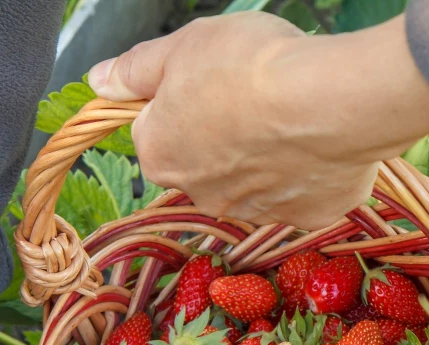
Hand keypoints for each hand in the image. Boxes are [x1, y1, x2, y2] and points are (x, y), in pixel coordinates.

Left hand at [87, 13, 428, 229]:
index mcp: (160, 155)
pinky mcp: (305, 214)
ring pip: (253, 179)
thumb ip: (136, 69)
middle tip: (254, 93)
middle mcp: (200, 194)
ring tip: (292, 112)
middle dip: (223, 132)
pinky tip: (320, 137)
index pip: (157, 129)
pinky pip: (301, 190)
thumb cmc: (250, 67)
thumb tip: (100, 80)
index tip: (209, 78)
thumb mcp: (182, 47)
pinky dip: (309, 168)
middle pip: (204, 159)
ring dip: (266, 153)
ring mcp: (255, 210)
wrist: (329, 100)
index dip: (182, 98)